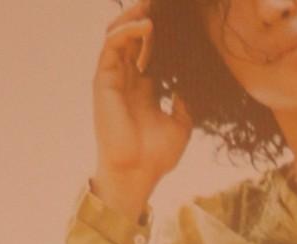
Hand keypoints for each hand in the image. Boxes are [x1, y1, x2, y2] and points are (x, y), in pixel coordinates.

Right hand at [92, 3, 191, 221]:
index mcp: (144, 86)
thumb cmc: (157, 156)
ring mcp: (114, 76)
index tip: (179, 19)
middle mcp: (127, 77)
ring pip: (119, 33)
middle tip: (162, 2)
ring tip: (151, 6)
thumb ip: (185, 101)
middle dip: (145, 15)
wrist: (137, 173)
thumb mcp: (182, 124)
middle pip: (132, 34)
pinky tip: (145, 27)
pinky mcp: (104, 78)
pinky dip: (127, 31)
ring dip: (134, 16)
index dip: (162, 31)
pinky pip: (112, 44)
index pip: (149, 48)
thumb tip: (192, 83)